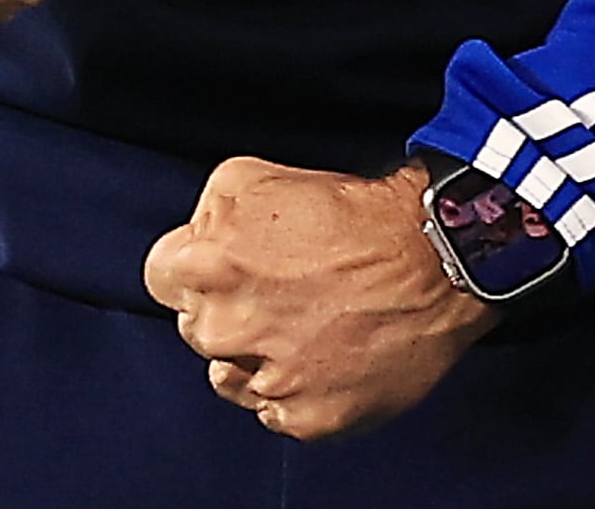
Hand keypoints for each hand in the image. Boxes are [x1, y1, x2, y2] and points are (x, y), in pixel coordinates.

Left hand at [143, 160, 497, 440]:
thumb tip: (195, 241)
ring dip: (252, 356)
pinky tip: (322, 355)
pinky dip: (292, 391)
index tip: (222, 266)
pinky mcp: (308, 417)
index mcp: (210, 266)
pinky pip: (274, 413)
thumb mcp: (256, 176)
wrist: (435, 258)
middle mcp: (230, 327)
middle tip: (277, 290)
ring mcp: (269, 379)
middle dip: (226, 309)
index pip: (160, 279)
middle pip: (195, 327)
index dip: (192, 267)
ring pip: (229, 376)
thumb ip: (207, 213)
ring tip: (303, 324)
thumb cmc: (354, 215)